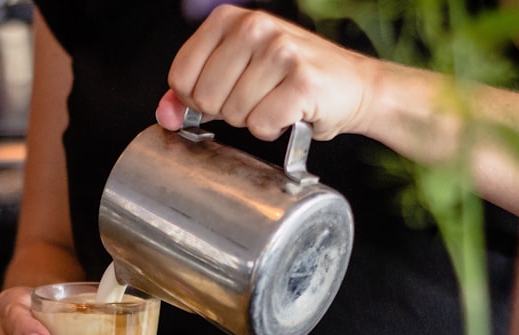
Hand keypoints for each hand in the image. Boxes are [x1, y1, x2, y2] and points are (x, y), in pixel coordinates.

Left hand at [156, 5, 370, 141]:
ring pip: (235, 114)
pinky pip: (262, 125)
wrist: (353, 86)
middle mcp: (254, 27)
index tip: (225, 94)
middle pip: (206, 99)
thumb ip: (192, 93)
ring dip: (254, 120)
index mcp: (229, 20)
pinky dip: (274, 129)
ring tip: (277, 102)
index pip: (180, 78)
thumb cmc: (290, 80)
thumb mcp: (235, 76)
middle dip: (228, 111)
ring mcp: (280, 51)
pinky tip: (290, 113)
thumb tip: (165, 115)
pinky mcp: (302, 80)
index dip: (198, 100)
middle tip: (257, 99)